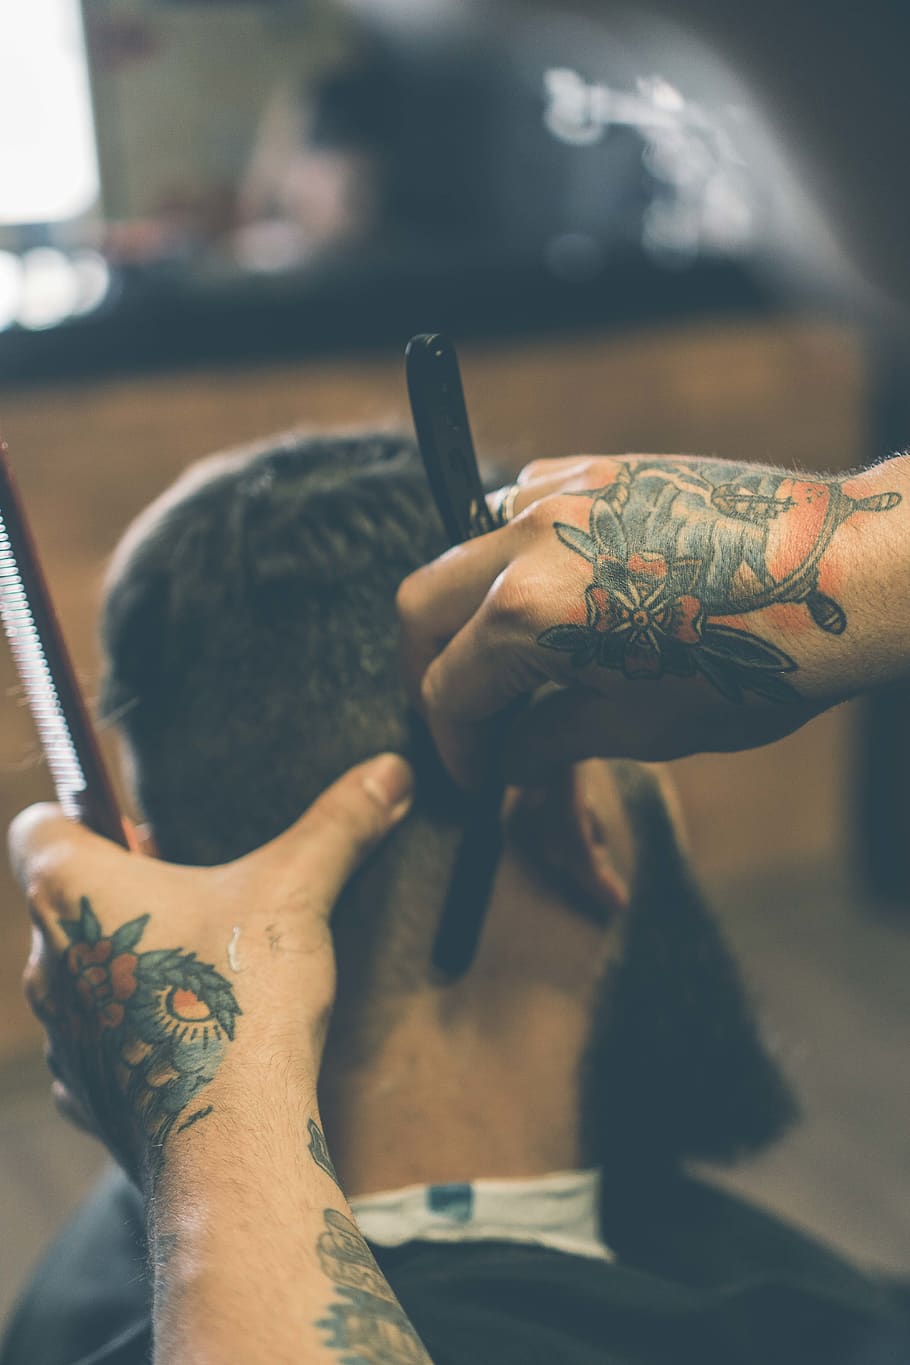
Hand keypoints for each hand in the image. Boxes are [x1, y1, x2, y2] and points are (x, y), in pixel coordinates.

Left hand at [12, 753, 413, 1183]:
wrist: (229, 1143)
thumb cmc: (242, 1001)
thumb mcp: (297, 891)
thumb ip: (338, 824)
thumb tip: (391, 767)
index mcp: (71, 889)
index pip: (37, 825)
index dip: (80, 814)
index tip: (138, 828)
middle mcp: (47, 960)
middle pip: (65, 900)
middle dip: (125, 892)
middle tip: (199, 895)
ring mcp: (62, 1038)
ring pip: (82, 977)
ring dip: (128, 966)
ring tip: (203, 969)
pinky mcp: (87, 1097)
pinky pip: (100, 1047)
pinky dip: (137, 1037)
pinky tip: (196, 1038)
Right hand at [398, 454, 906, 786]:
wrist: (845, 573)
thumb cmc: (762, 657)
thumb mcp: (645, 726)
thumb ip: (553, 736)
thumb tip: (508, 754)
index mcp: (529, 617)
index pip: (447, 690)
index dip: (455, 747)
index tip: (477, 773)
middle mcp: (528, 541)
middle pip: (420, 607)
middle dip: (428, 670)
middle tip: (466, 715)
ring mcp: (561, 492)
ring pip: (461, 547)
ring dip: (466, 609)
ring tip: (508, 658)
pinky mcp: (598, 468)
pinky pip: (516, 507)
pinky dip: (512, 558)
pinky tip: (553, 593)